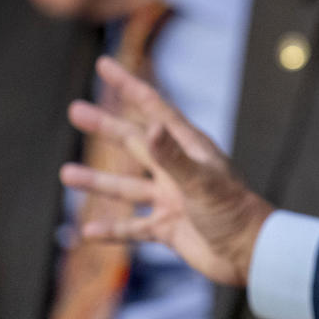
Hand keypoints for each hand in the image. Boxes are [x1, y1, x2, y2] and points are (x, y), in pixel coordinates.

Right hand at [62, 55, 274, 286]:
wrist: (251, 253)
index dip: (128, 86)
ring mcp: (172, 199)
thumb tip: (150, 128)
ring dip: (98, 181)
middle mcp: (178, 170)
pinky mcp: (169, 228)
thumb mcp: (201, 181)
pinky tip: (87, 232)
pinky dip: (112, 229)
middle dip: (106, 127)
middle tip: (74, 110)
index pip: (154, 108)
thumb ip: (173, 157)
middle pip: (134, 142)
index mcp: (189, 148)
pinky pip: (133, 228)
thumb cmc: (233, 211)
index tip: (104, 64)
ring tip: (66, 173)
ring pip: (128, 187)